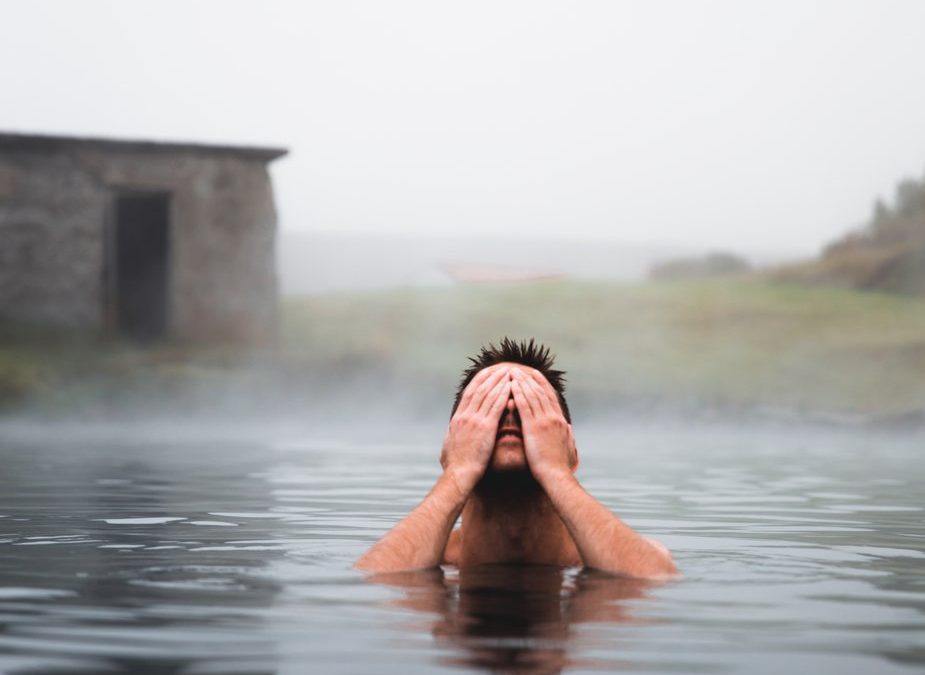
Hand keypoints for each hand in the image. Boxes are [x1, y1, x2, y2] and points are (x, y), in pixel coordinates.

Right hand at [440, 364, 510, 495]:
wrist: (459, 474)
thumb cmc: (456, 465)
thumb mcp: (450, 444)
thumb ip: (453, 434)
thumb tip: (452, 430)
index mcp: (458, 419)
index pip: (469, 393)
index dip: (479, 381)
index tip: (487, 373)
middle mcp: (465, 416)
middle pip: (479, 389)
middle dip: (491, 377)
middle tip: (501, 368)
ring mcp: (475, 420)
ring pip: (488, 394)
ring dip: (499, 381)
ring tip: (509, 372)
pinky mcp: (485, 428)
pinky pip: (496, 406)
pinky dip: (503, 394)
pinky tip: (510, 387)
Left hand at [510, 367, 574, 484]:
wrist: (556, 476)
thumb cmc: (560, 467)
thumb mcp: (568, 448)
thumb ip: (568, 436)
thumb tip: (570, 429)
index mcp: (560, 422)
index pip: (550, 397)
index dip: (541, 383)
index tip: (534, 373)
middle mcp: (553, 418)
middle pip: (540, 392)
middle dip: (528, 378)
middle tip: (518, 369)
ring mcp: (544, 421)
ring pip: (532, 396)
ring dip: (521, 382)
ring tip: (512, 373)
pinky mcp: (534, 428)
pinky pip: (525, 406)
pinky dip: (518, 394)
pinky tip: (511, 386)